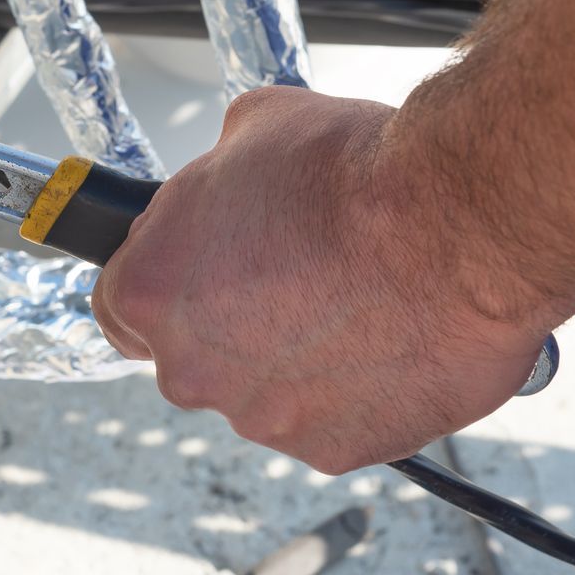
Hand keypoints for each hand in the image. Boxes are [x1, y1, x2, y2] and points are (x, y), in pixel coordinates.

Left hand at [91, 86, 568, 473]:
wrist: (457, 224)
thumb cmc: (356, 173)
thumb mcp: (255, 125)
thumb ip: (217, 174)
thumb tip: (227, 180)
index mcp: (153, 287)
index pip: (117, 308)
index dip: (161, 288)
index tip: (192, 278)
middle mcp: (192, 367)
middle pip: (191, 356)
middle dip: (233, 324)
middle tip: (294, 276)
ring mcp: (262, 416)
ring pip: (263, 393)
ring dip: (295, 358)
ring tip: (356, 301)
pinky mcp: (333, 449)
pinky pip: (329, 421)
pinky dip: (353, 391)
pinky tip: (387, 338)